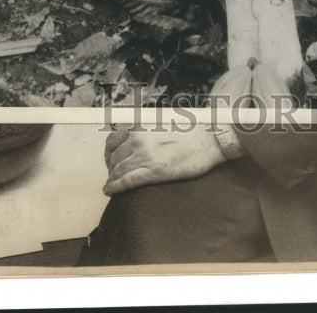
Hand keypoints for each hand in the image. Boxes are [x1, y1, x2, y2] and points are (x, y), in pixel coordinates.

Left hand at [103, 125, 225, 195]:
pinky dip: (114, 187)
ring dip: (111, 179)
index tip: (109, 161)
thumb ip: (145, 131)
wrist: (208, 140)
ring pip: (118, 170)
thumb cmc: (189, 134)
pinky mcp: (154, 171)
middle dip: (110, 168)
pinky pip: (126, 181)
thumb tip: (134, 138)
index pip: (112, 141)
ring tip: (110, 185)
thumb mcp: (161, 125)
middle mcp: (139, 140)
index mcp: (141, 127)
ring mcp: (145, 155)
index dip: (107, 153)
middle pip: (113, 157)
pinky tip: (110, 191)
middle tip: (112, 176)